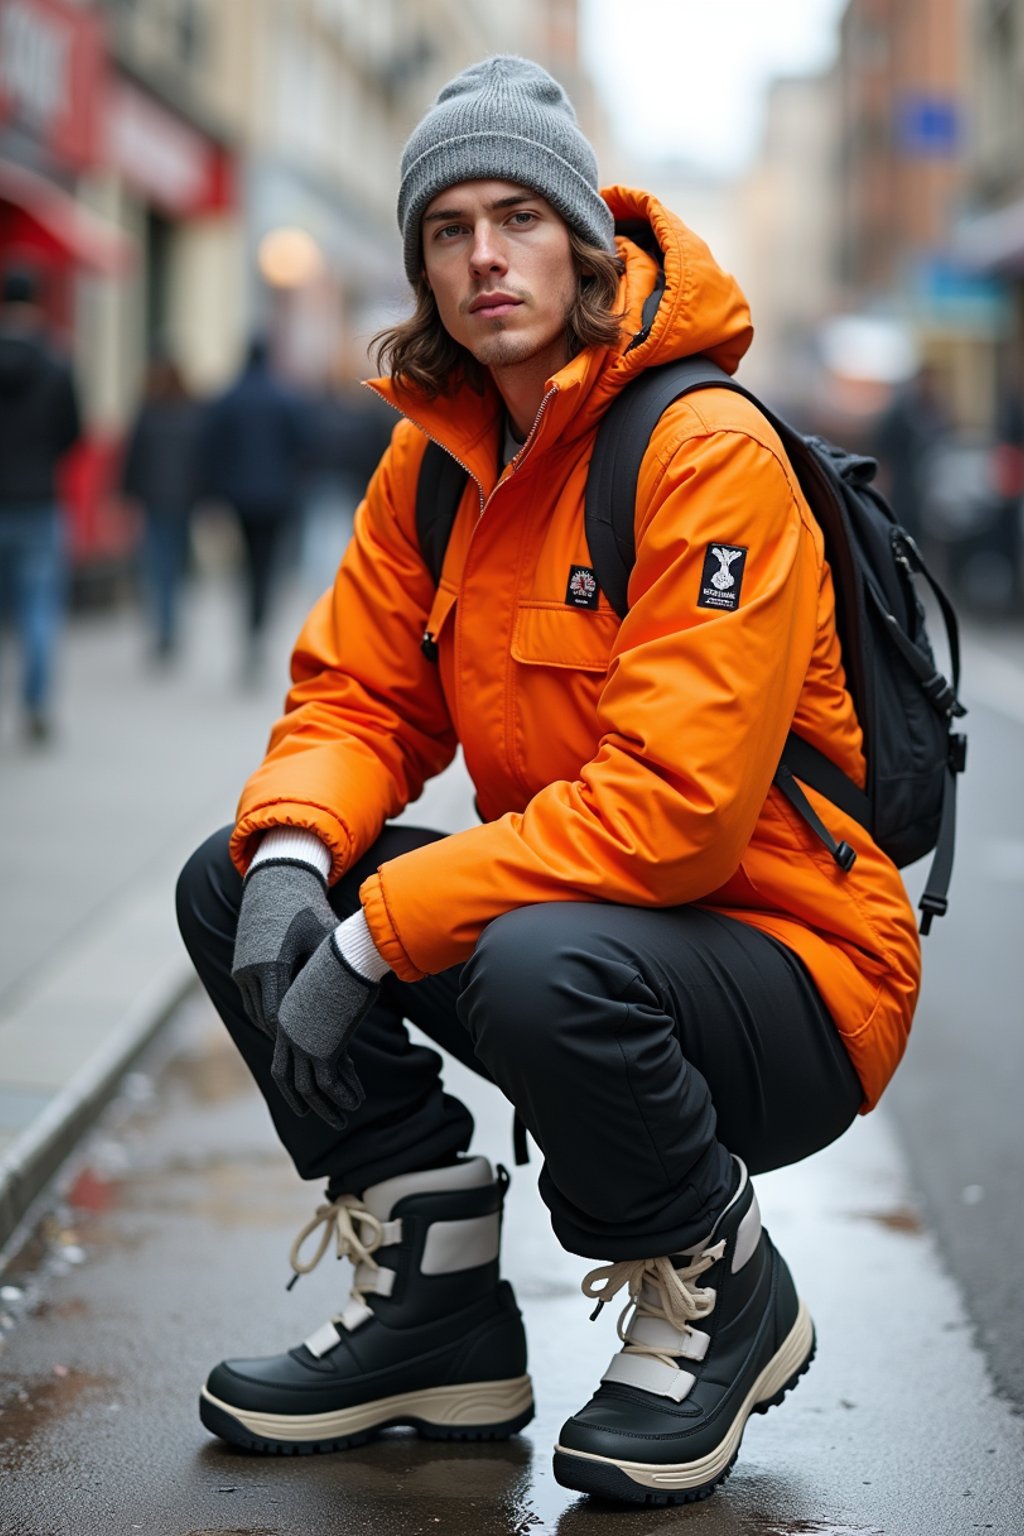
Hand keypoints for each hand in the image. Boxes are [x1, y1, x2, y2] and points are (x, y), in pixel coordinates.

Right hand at [231, 861, 336, 1037]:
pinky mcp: (240, 965)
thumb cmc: (308, 908)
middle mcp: (251, 970)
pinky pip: (251, 999)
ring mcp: (242, 968)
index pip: (278, 1014)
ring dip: (274, 1026)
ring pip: (255, 1011)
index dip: (294, 1035)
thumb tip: (374, 979)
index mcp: (271, 964)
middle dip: (285, 1038)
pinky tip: (286, 1020)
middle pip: (265, 1019)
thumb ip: (340, 962)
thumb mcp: (326, 936)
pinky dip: (266, 1011)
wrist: (277, 882)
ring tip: (298, 1043)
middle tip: (307, 1054)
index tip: (314, 1048)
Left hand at [272, 935, 378, 1127]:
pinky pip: (330, 1083)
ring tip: (341, 1121)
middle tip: (309, 1114)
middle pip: (287, 1078)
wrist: (348, 953)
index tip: (313, 1088)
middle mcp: (288, 1032)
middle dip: (298, 1100)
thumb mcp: (328, 982)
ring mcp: (302, 1042)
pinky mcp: (321, 1048)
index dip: (297, 1075)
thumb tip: (340, 1001)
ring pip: (309, 1088)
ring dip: (325, 1108)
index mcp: (285, 1014)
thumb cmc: (343, 957)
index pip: (283, 1055)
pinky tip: (355, 1101)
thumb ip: (327, 1000)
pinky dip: (343, 1096)